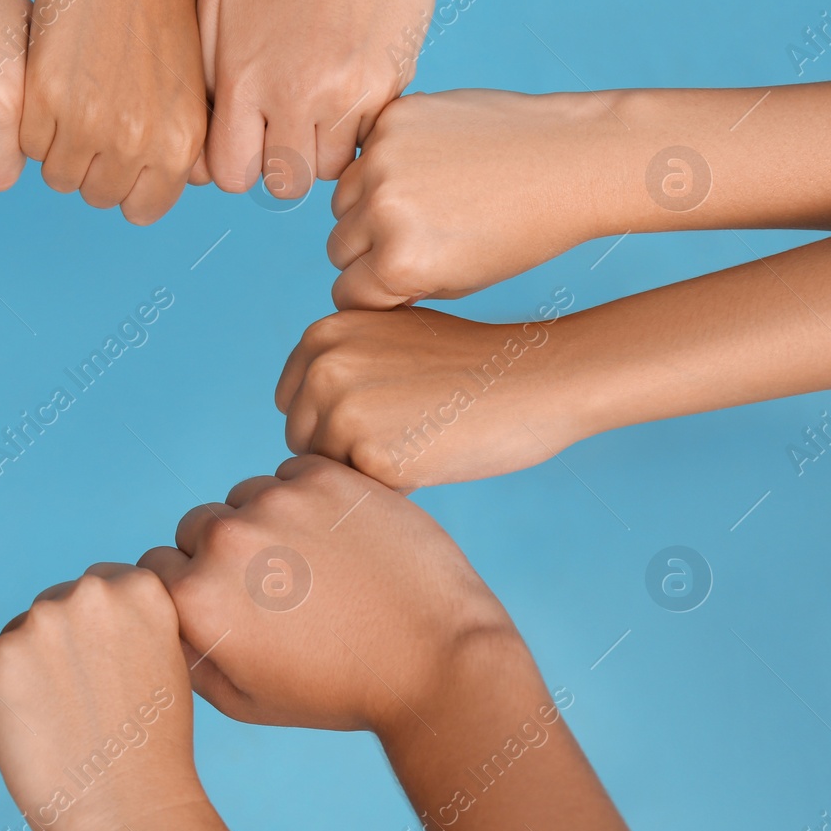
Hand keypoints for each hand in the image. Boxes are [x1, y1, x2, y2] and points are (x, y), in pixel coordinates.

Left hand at [0, 564, 197, 830]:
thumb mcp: (163, 657)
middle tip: (85, 702)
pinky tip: (38, 731)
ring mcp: (40, 621)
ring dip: (31, 669)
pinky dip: (4, 698)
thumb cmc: (150, 747)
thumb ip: (127, 620)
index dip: (99, 632)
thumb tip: (86, 609)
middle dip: (62, 646)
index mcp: (138, 586)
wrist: (130, 813)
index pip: (102, 583)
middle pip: (57, 604)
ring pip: (21, 635)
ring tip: (64, 721)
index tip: (109, 671)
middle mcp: (90, 591)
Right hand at [21, 0, 208, 223]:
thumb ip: (174, 151)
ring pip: (60, 176)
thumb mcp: (188, 93)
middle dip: (92, 165)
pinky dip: (35, 122)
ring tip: (75, 99)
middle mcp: (139, 141)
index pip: (142, 210)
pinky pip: (30, 144)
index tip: (121, 153)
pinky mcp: (46, 96)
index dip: (127, 184)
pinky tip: (55, 82)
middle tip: (95, 116)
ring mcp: (90, 122)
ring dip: (61, 147)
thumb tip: (143, 194)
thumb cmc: (162, 13)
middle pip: (97, 196)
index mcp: (182, 145)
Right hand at [139, 456, 511, 735]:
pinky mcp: (325, 476)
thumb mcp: (246, 701)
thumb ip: (187, 656)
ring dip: (268, 523)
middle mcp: (225, 541)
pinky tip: (342, 543)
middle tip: (282, 593)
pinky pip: (292, 474)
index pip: (157, 569)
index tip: (235, 610)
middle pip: (196, 527)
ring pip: (246, 497)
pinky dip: (309, 499)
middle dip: (226, 555)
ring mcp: (276, 502)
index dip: (192, 591)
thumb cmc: (341, 692)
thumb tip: (161, 617)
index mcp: (196, 599)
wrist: (438, 661)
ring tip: (318, 569)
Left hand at [199, 0, 435, 197]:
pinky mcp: (388, 88)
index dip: (239, 162)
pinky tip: (349, 88)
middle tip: (286, 126)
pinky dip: (358, 128)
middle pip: (284, 183)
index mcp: (244, 80)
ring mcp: (346, 94)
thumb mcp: (215, 5)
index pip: (233, 174)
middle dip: (281, 163)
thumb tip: (198, 156)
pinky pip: (367, 140)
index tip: (248, 138)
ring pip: (329, 169)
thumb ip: (199, 79)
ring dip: (321, 149)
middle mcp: (294, 93)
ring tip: (320, 104)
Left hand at [274, 306, 583, 489]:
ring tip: (420, 440)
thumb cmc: (467, 365)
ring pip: (328, 473)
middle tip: (408, 429)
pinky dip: (393, 490)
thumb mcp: (387, 338)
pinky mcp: (371, 458)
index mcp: (321, 335)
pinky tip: (431, 459)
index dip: (336, 420)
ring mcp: (343, 413)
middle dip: (345, 449)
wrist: (535, 380)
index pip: (296, 406)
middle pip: (304, 441)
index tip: (383, 412)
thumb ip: (339, 363)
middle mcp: (321, 369)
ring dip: (367, 471)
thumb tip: (295, 406)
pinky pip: (362, 495)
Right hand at [329, 90, 631, 308]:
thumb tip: (354, 278)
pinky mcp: (392, 119)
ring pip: (342, 200)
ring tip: (424, 200)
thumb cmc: (522, 231)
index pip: (346, 293)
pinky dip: (385, 162)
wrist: (569, 160)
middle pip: (337, 247)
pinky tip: (430, 164)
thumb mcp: (458, 282)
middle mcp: (383, 211)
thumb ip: (397, 285)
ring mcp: (384, 159)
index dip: (373, 294)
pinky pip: (362, 153)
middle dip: (367, 250)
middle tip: (417, 237)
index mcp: (401, 264)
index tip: (399, 282)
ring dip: (368, 204)